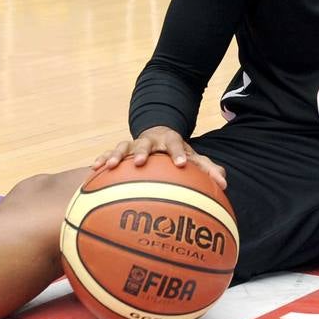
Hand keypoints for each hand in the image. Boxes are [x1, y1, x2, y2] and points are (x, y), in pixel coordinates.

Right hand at [92, 126, 227, 189]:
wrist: (158, 134)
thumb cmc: (177, 153)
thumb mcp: (193, 158)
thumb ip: (208, 169)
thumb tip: (224, 183)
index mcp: (170, 141)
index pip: (175, 143)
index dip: (177, 152)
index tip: (180, 164)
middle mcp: (151, 141)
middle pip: (145, 143)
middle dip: (143, 152)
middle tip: (141, 162)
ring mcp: (134, 144)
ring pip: (123, 146)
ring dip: (117, 154)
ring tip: (112, 165)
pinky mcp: (121, 151)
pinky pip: (109, 154)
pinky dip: (102, 160)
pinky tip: (93, 169)